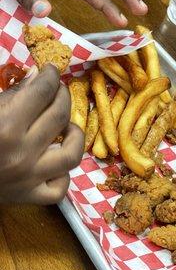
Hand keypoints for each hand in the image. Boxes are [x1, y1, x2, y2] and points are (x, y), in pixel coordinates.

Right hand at [0, 65, 83, 203]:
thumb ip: (11, 94)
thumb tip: (37, 76)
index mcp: (5, 126)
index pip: (42, 92)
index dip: (51, 76)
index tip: (52, 71)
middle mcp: (21, 153)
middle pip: (60, 115)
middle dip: (63, 96)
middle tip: (58, 91)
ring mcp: (29, 178)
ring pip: (72, 154)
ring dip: (74, 135)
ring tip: (66, 127)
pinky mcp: (30, 198)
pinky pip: (59, 188)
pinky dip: (63, 175)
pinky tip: (55, 163)